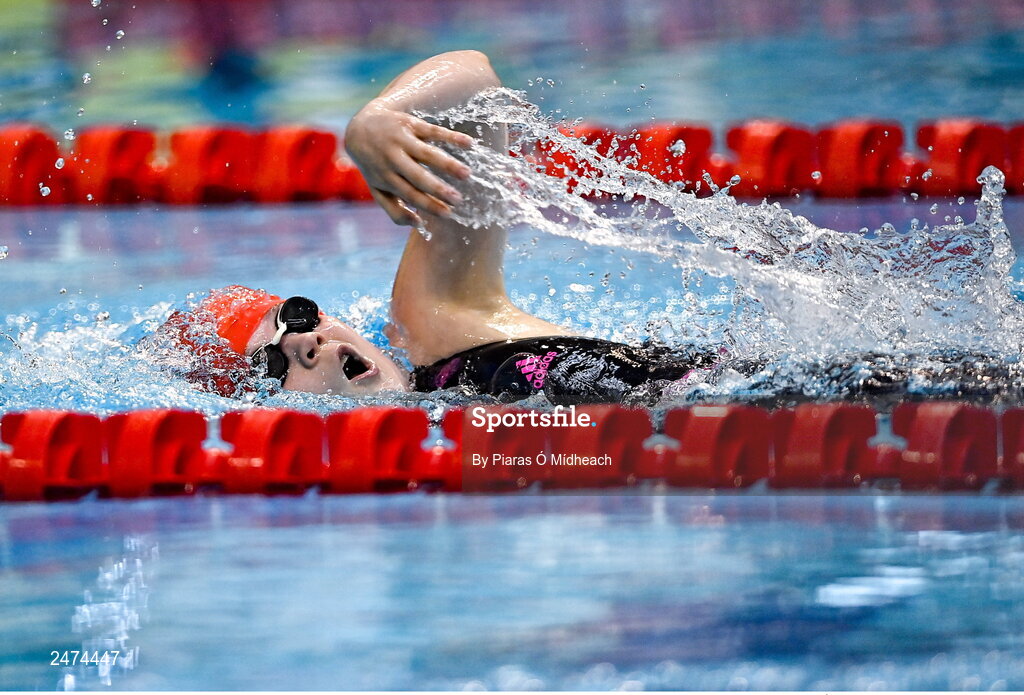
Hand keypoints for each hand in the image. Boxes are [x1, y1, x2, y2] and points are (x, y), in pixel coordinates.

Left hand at [344, 101, 473, 225]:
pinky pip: (433, 131)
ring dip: (448, 164)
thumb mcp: (378, 190)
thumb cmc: (375, 166)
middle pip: (418, 176)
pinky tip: (469, 144)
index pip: (410, 194)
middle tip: (459, 200)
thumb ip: (395, 211)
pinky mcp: (410, 124)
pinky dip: (451, 137)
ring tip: (467, 174)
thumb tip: (418, 223)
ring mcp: (401, 140)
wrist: (361, 128)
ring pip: (427, 153)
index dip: (429, 205)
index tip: (448, 213)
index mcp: (385, 178)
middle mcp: (392, 159)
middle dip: (438, 189)